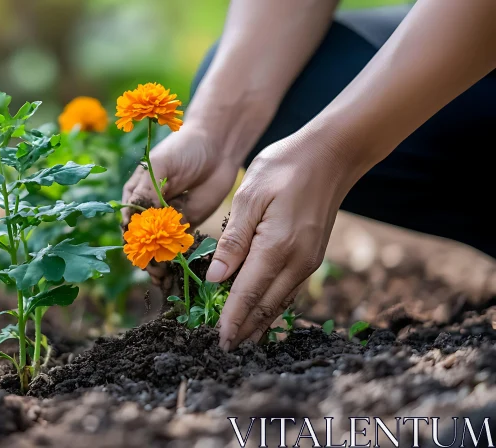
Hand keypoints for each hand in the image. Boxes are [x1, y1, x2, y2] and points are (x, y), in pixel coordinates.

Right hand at [122, 124, 241, 285]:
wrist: (217, 145)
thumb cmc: (183, 148)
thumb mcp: (161, 166)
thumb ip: (146, 191)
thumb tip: (131, 220)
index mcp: (136, 196)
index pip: (132, 225)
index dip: (137, 243)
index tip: (145, 257)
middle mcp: (149, 211)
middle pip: (144, 242)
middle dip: (149, 261)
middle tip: (158, 275)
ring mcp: (168, 220)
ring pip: (160, 249)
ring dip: (162, 267)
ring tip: (166, 283)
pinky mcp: (187, 225)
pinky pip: (179, 247)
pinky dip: (178, 262)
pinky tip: (178, 276)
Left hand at [206, 131, 351, 349]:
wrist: (330, 155)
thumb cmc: (283, 167)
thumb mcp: (248, 196)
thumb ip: (233, 240)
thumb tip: (215, 279)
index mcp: (276, 246)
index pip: (247, 294)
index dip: (232, 320)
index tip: (219, 342)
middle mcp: (297, 261)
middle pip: (265, 306)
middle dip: (244, 329)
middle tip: (224, 348)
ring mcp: (308, 261)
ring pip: (279, 302)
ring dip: (259, 322)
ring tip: (240, 340)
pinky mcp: (312, 256)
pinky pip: (289, 290)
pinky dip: (273, 306)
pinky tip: (262, 315)